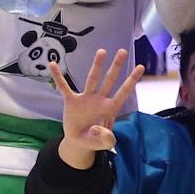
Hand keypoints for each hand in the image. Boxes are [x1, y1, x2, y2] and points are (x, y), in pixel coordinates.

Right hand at [51, 48, 142, 168]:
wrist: (79, 141)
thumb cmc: (94, 140)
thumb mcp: (103, 142)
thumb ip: (105, 138)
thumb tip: (99, 129)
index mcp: (109, 108)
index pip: (122, 93)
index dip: (131, 81)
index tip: (140, 67)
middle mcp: (99, 100)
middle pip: (109, 80)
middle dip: (116, 66)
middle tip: (123, 51)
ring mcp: (85, 99)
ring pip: (92, 79)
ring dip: (97, 65)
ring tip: (102, 51)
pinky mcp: (71, 101)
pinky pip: (64, 87)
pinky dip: (58, 76)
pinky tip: (54, 64)